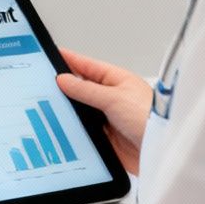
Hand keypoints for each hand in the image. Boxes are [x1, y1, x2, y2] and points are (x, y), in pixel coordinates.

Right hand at [56, 46, 151, 174]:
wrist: (161, 150)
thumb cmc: (149, 119)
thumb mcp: (114, 98)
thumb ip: (86, 90)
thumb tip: (64, 79)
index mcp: (117, 80)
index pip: (87, 66)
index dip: (69, 59)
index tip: (51, 53)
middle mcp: (112, 98)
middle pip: (82, 89)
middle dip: (64, 87)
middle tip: (42, 82)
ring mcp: (108, 118)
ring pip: (81, 111)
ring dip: (69, 111)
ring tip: (48, 105)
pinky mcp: (106, 137)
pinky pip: (84, 130)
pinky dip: (74, 130)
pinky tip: (62, 128)